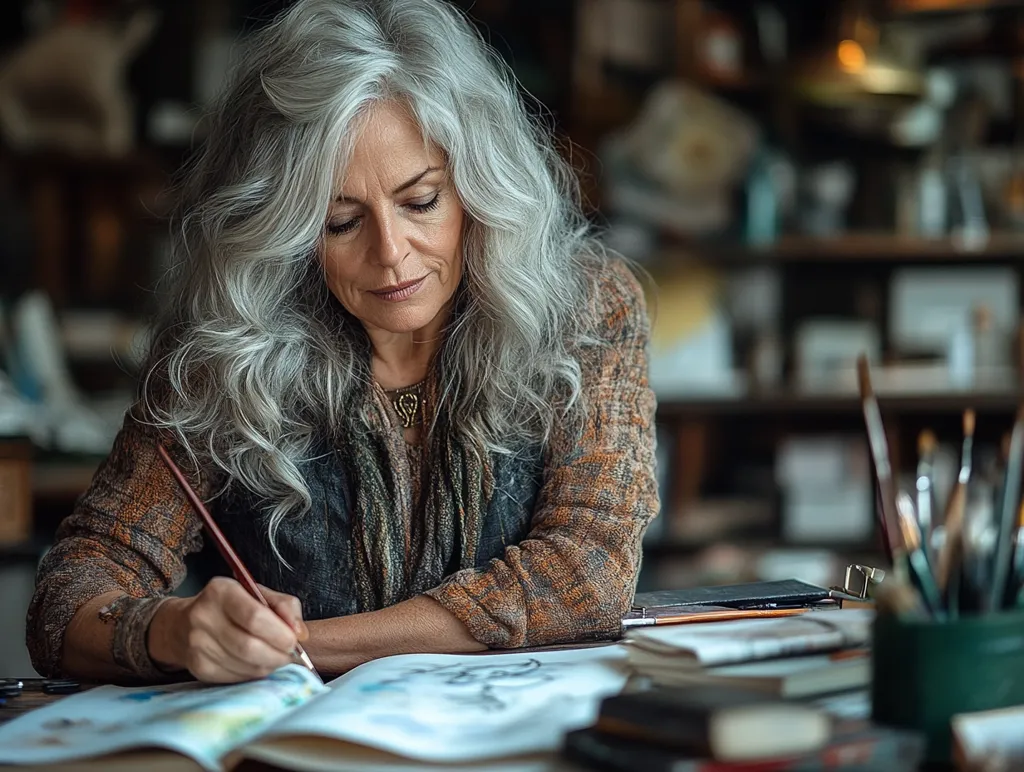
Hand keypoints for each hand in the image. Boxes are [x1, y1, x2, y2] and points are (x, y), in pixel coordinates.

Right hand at [148, 577, 308, 682]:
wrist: (183, 625)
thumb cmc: (230, 606)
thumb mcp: (258, 593)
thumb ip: (285, 607)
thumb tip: (301, 633)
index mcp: (221, 591)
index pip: (254, 617)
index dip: (279, 633)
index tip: (294, 640)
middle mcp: (203, 617)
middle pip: (249, 646)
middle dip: (278, 654)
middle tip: (289, 654)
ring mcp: (198, 645)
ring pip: (245, 665)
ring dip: (269, 665)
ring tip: (275, 657)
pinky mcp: (198, 668)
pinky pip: (236, 677)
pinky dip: (254, 673)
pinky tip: (258, 664)